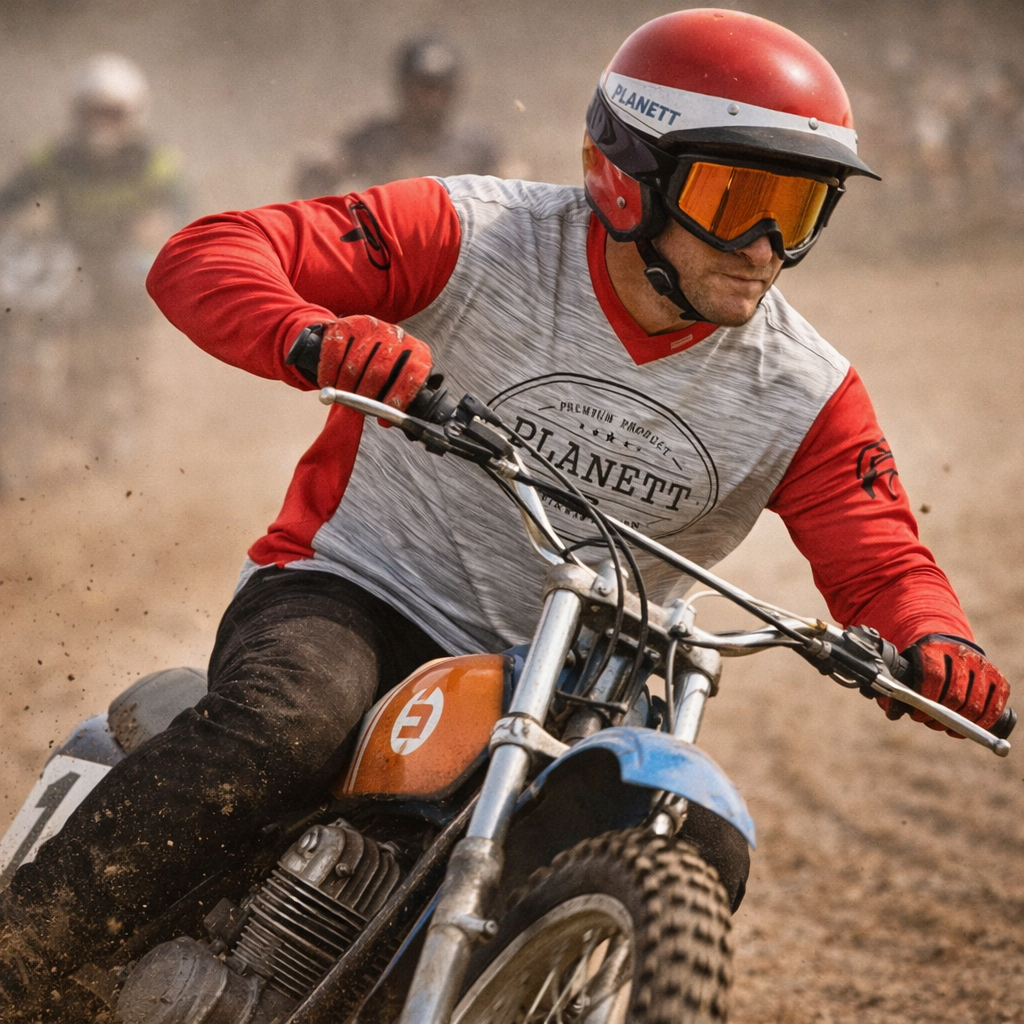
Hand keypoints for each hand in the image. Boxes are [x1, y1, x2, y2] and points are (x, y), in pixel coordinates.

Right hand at [317, 316, 431, 414]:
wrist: (360, 336)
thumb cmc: (384, 368)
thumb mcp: (399, 380)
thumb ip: (400, 398)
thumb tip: (392, 421)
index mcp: (416, 352)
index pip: (412, 374)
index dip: (398, 399)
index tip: (385, 418)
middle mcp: (397, 335)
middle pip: (380, 370)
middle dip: (366, 394)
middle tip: (358, 408)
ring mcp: (372, 326)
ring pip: (356, 363)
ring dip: (345, 386)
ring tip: (342, 398)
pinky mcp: (348, 323)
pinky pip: (335, 349)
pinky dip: (329, 370)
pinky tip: (327, 382)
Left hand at [899, 635, 1010, 736]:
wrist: (947, 648)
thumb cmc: (922, 666)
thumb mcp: (906, 670)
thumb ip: (895, 690)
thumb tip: (892, 712)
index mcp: (933, 648)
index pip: (933, 675)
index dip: (926, 699)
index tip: (917, 714)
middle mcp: (961, 653)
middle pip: (955, 693)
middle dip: (941, 715)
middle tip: (930, 722)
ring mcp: (982, 664)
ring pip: (975, 703)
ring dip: (960, 723)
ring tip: (946, 725)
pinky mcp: (998, 677)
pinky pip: (995, 706)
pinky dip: (982, 722)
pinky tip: (969, 727)